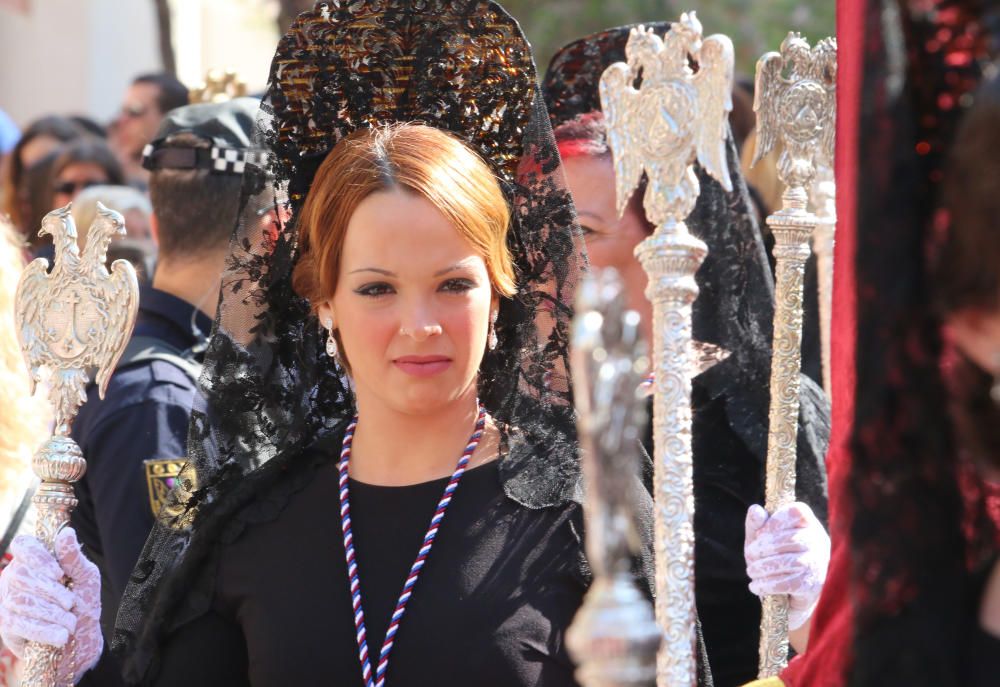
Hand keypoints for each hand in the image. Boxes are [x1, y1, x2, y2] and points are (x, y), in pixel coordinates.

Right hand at [0, 528, 102, 682]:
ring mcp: (7, 600)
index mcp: (35, 559)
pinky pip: (17, 623)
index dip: (38, 558)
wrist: (80, 638)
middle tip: (70, 603)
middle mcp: (15, 576)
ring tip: (70, 622)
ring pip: (19, 601)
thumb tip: (67, 532)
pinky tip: (61, 636)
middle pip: (21, 575)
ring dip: (51, 613)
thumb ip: (74, 557)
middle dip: (51, 591)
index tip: (59, 573)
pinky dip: (43, 630)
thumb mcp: (86, 577)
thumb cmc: (83, 601)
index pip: (23, 545)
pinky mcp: (6, 624)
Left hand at [744, 502, 829, 630]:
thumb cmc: (772, 559)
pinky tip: (756, 586)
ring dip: (764, 567)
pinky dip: (768, 584)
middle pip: (791, 539)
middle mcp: (818, 541)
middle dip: (763, 547)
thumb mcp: (760, 539)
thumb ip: (756, 524)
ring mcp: (819, 564)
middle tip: (750, 555)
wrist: (786, 597)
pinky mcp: (813, 586)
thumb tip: (755, 509)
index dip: (775, 521)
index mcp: (807, 523)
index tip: (760, 534)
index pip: (797, 512)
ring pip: (791, 562)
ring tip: (751, 571)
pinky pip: (790, 583)